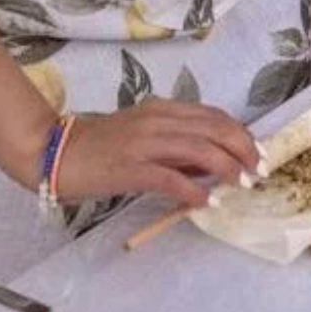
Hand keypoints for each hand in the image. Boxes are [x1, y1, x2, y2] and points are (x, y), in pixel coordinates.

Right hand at [54, 100, 261, 211]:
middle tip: (257, 170)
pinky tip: (204, 202)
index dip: (240, 133)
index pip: (213, 115)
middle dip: (242, 149)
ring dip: (225, 167)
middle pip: (214, 129)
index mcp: (163, 109)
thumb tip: (212, 163)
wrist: (53, 150)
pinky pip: (169, 179)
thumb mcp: (144, 134)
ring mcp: (144, 143)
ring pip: (199, 149)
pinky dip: (192, 190)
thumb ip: (176, 145)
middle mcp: (157, 120)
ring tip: (239, 183)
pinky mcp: (129, 168)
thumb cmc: (100, 146)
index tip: (255, 152)